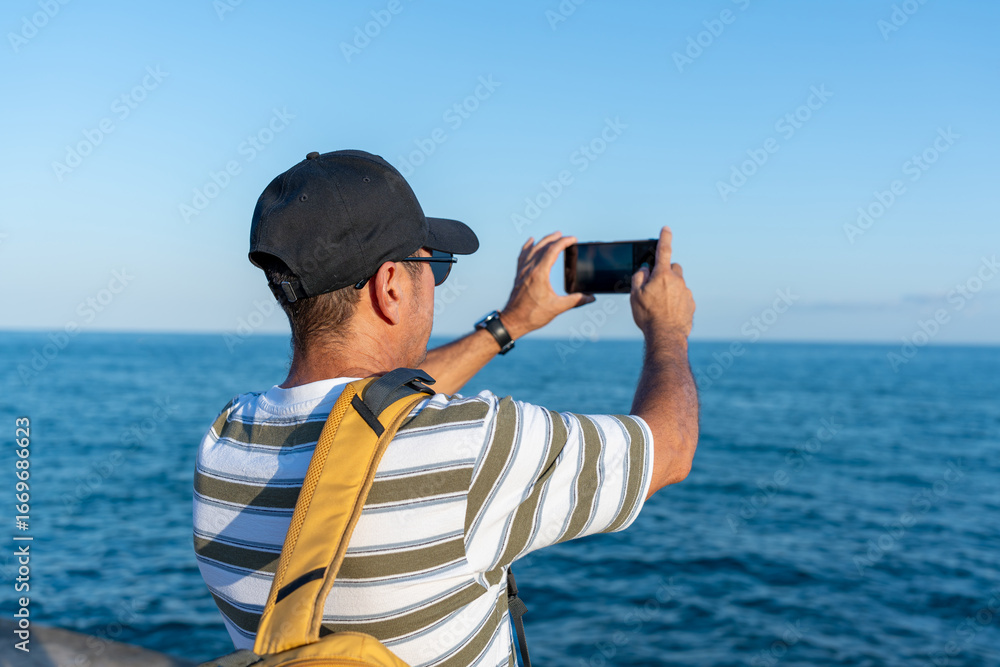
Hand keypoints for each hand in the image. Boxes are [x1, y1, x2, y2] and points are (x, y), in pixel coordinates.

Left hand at [500, 232, 595, 338]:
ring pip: (532, 249)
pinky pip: (523, 255)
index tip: (573, 239)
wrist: (513, 321)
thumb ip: (575, 301)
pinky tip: (530, 242)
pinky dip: (528, 247)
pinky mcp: (519, 275)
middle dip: (555, 238)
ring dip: (543, 241)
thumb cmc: (533, 315)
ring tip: (553, 236)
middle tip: (565, 236)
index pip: (553, 250)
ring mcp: (522, 271)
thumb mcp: (557, 308)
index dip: (564, 242)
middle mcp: (529, 269)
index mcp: (539, 274)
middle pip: (543, 246)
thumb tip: (590, 297)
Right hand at [631, 226, 694, 340]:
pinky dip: (676, 301)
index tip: (666, 228)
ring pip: (678, 284)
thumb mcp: (635, 295)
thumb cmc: (648, 315)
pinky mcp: (691, 304)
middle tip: (655, 286)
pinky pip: (682, 297)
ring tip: (660, 306)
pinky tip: (668, 313)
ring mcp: (686, 292)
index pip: (664, 251)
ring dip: (670, 290)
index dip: (664, 238)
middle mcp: (677, 281)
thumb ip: (639, 277)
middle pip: (673, 269)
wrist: (666, 335)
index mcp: (662, 275)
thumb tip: (645, 270)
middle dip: (665, 273)